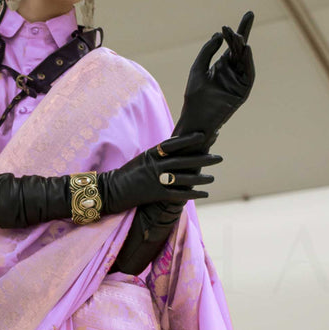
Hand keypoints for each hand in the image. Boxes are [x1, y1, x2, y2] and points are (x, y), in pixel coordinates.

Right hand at [97, 131, 222, 213]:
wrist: (110, 190)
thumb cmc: (125, 175)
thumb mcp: (139, 160)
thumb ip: (155, 156)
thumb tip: (171, 152)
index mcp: (151, 154)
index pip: (173, 144)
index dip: (189, 139)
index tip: (203, 134)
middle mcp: (155, 165)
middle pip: (184, 160)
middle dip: (202, 159)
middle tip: (218, 157)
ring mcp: (156, 179)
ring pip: (183, 178)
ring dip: (200, 178)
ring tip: (213, 177)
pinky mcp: (155, 194)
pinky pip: (178, 194)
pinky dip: (192, 194)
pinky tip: (204, 194)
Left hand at [176, 10, 254, 144]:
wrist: (195, 119)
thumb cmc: (194, 96)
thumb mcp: (198, 68)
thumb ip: (207, 51)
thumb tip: (219, 34)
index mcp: (222, 65)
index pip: (233, 45)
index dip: (238, 30)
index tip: (248, 14)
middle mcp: (232, 71)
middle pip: (241, 49)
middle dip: (243, 34)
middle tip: (247, 17)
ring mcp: (238, 81)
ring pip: (244, 60)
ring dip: (243, 46)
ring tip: (240, 35)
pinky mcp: (242, 91)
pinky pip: (248, 74)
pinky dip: (248, 62)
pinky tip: (245, 49)